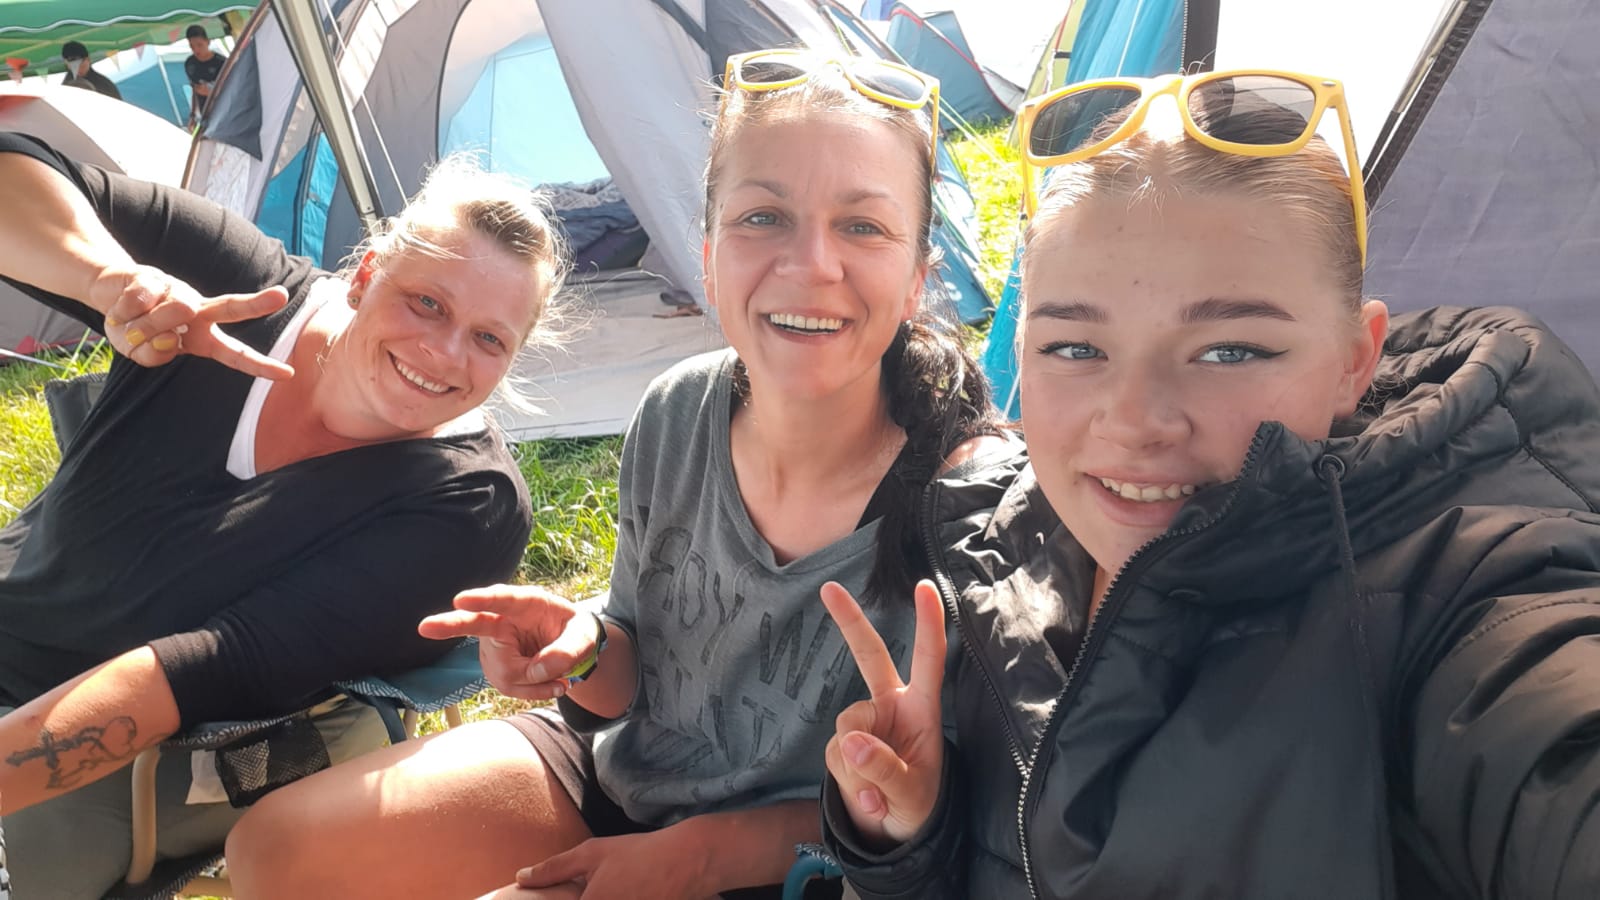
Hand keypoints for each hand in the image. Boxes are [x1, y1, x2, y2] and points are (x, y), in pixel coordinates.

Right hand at [90, 264, 293, 379]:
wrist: (108, 294)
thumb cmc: (134, 329)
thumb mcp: (141, 353)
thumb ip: (154, 354)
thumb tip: (170, 333)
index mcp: (202, 338)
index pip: (235, 354)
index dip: (259, 365)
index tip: (288, 373)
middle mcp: (198, 312)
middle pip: (229, 308)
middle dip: (255, 304)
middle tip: (281, 295)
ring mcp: (178, 292)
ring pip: (167, 316)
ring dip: (142, 326)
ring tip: (134, 323)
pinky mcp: (155, 277)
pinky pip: (138, 303)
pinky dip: (123, 312)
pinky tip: (124, 307)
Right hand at [418, 585, 597, 702]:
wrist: (571, 646)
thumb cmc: (577, 632)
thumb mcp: (584, 637)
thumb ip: (567, 651)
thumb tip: (538, 670)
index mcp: (527, 602)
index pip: (503, 598)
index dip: (482, 599)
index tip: (460, 600)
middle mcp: (504, 620)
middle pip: (474, 624)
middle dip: (450, 625)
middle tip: (425, 627)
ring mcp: (494, 644)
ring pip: (503, 671)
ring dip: (534, 682)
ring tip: (561, 679)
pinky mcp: (494, 665)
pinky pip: (508, 686)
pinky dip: (532, 691)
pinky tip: (550, 685)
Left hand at [515, 832, 716, 899]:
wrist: (688, 862)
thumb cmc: (638, 855)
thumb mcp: (591, 854)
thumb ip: (553, 869)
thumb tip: (520, 878)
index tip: (549, 898)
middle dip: (576, 899)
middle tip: (592, 886)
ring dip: (597, 898)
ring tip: (606, 887)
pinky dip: (616, 899)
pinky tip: (620, 892)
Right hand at [820, 579, 945, 845]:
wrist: (893, 833)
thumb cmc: (919, 806)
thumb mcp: (912, 795)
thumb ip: (885, 769)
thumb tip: (851, 742)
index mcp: (922, 708)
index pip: (929, 661)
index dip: (929, 624)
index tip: (925, 587)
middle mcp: (891, 706)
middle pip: (869, 656)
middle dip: (849, 621)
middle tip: (829, 588)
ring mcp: (864, 724)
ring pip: (847, 728)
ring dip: (858, 769)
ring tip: (879, 798)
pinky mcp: (841, 744)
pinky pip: (835, 755)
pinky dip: (849, 783)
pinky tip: (867, 800)